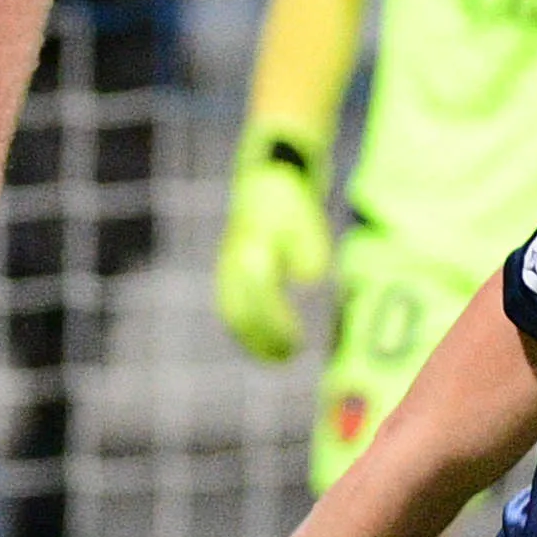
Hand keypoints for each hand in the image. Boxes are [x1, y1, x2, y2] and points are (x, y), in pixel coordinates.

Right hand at [210, 146, 330, 364]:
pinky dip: (249, 330)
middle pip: (238, 312)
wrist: (267, 179)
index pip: (259, 296)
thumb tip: (309, 280)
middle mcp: (233, 261)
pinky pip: (233, 308)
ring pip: (232, 313)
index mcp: (250, 248)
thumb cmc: (290, 202)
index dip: (276, 323)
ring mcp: (228, 267)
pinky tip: (271, 343)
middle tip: (290, 355)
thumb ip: (309, 248)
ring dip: (253, 339)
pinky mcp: (230, 272)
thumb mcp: (306, 220)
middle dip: (262, 339)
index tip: (297, 340)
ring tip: (281, 356)